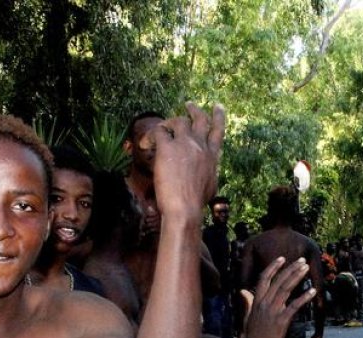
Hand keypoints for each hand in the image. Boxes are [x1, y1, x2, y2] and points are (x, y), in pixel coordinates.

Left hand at [151, 102, 225, 223]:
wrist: (185, 207)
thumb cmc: (197, 203)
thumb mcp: (210, 186)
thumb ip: (208, 173)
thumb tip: (206, 174)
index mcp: (212, 156)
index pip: (218, 131)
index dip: (218, 117)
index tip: (218, 107)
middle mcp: (200, 146)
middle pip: (200, 120)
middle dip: (194, 110)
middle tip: (189, 105)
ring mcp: (185, 144)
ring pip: (179, 121)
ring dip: (169, 121)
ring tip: (162, 125)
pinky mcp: (167, 148)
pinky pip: (159, 131)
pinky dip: (151, 135)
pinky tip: (145, 143)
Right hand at [237, 257, 315, 337]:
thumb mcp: (248, 317)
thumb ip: (248, 302)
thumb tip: (243, 291)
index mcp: (256, 302)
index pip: (263, 279)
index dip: (273, 267)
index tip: (282, 259)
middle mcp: (264, 304)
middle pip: (278, 281)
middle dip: (291, 268)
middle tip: (301, 260)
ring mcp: (272, 312)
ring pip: (286, 289)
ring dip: (297, 277)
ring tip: (306, 268)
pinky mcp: (281, 321)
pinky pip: (294, 306)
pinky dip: (304, 298)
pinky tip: (313, 291)